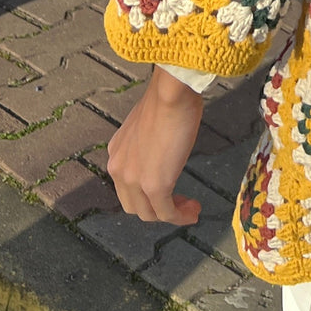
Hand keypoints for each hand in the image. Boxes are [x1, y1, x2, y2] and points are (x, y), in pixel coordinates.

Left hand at [107, 66, 205, 224]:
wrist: (170, 93)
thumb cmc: (167, 98)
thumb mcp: (149, 122)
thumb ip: (149, 140)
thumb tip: (165, 145)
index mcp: (117, 153)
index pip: (127, 185)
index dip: (146, 193)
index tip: (169, 189)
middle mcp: (119, 170)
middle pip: (134, 205)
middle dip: (157, 209)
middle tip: (180, 203)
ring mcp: (135, 180)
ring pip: (149, 213)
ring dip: (171, 215)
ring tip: (190, 209)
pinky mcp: (155, 185)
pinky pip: (166, 212)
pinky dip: (180, 217)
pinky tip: (193, 213)